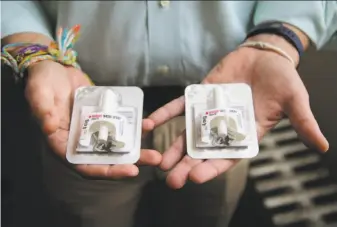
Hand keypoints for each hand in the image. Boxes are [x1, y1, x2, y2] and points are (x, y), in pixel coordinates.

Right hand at [25, 60, 160, 177]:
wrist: (55, 68)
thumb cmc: (42, 81)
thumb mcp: (39, 92)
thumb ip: (43, 110)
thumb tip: (50, 128)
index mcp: (63, 143)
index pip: (84, 165)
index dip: (106, 171)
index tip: (131, 170)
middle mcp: (80, 141)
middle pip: (106, 159)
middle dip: (129, 163)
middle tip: (154, 160)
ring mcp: (93, 130)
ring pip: (116, 146)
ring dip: (136, 150)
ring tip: (156, 152)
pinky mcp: (103, 118)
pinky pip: (119, 127)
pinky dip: (134, 128)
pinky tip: (148, 124)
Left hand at [146, 39, 328, 188]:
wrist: (264, 56)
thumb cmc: (281, 80)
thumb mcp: (294, 101)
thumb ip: (302, 122)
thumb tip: (322, 145)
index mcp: (245, 135)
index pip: (228, 157)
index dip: (213, 168)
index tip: (197, 178)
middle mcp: (223, 129)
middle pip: (203, 151)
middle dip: (188, 165)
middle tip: (172, 180)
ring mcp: (208, 114)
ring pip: (187, 134)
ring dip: (173, 147)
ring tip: (159, 162)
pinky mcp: (198, 97)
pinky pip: (178, 107)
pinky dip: (164, 114)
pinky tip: (150, 123)